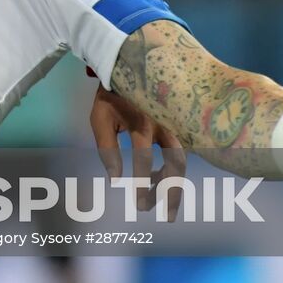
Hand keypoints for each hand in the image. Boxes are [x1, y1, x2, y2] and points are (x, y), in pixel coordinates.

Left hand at [89, 85, 187, 217]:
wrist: (125, 67)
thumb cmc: (110, 97)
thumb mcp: (100, 119)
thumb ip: (107, 149)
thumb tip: (114, 179)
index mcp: (141, 124)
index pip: (144, 159)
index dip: (142, 184)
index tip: (140, 203)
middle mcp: (163, 125)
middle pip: (176, 163)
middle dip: (173, 191)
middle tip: (168, 215)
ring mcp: (173, 124)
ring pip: (182, 158)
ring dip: (175, 182)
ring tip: (166, 202)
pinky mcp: (176, 124)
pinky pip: (181, 150)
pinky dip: (173, 168)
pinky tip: (160, 179)